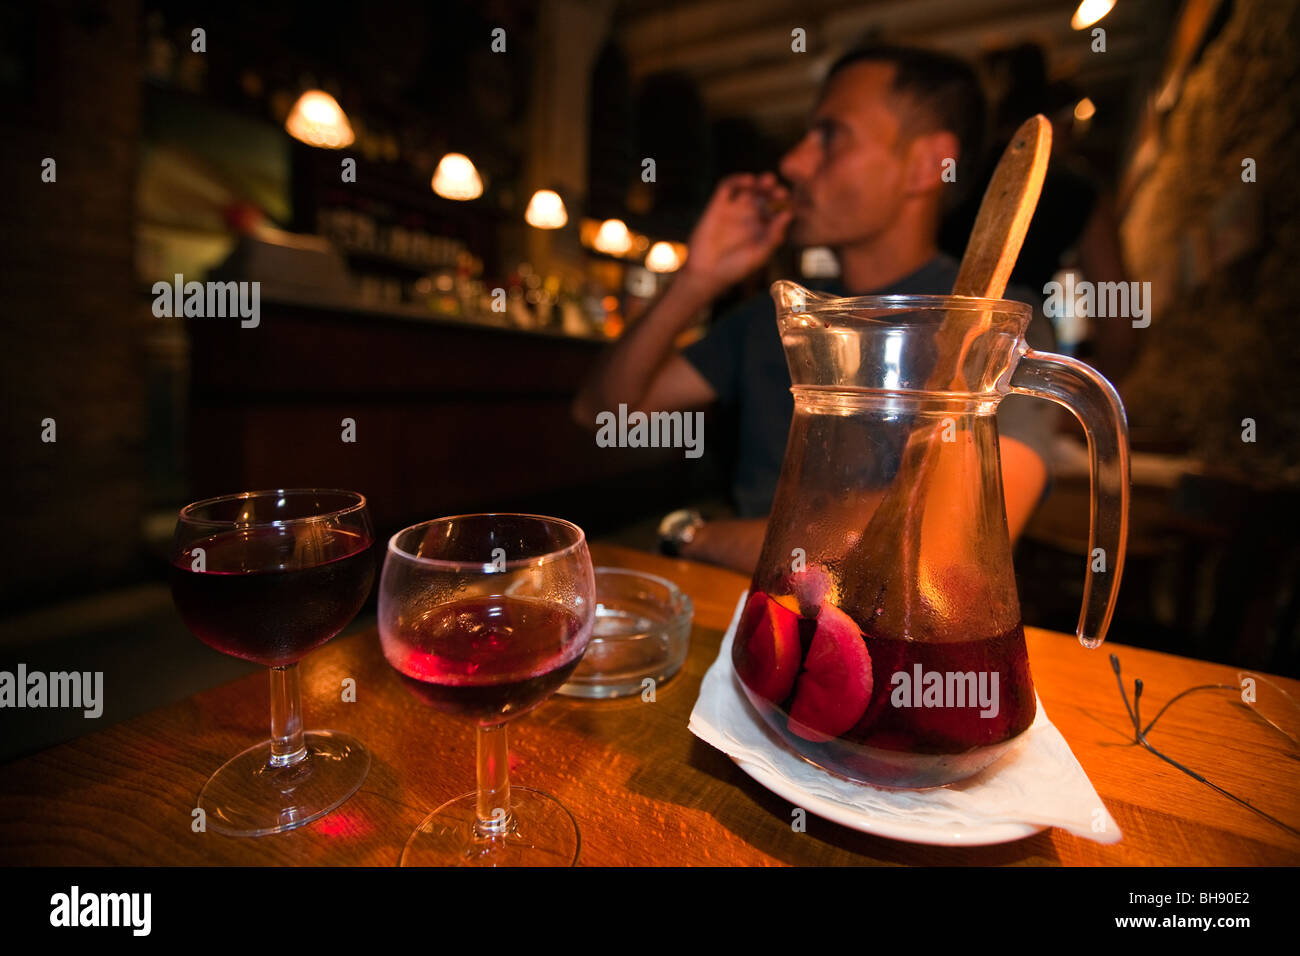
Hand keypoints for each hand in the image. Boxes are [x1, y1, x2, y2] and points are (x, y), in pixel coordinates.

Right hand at [679, 172, 792, 296]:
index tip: (791, 205)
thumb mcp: (759, 254)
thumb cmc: (735, 268)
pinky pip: (727, 187)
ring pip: (750, 188)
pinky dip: (738, 180)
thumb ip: (773, 236)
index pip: (779, 210)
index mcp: (764, 228)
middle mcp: (751, 217)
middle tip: (780, 192)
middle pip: (767, 196)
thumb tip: (788, 214)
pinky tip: (749, 180)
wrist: (706, 273)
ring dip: (760, 182)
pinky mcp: (718, 205)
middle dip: (775, 191)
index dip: (786, 205)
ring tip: (768, 181)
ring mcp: (735, 209)